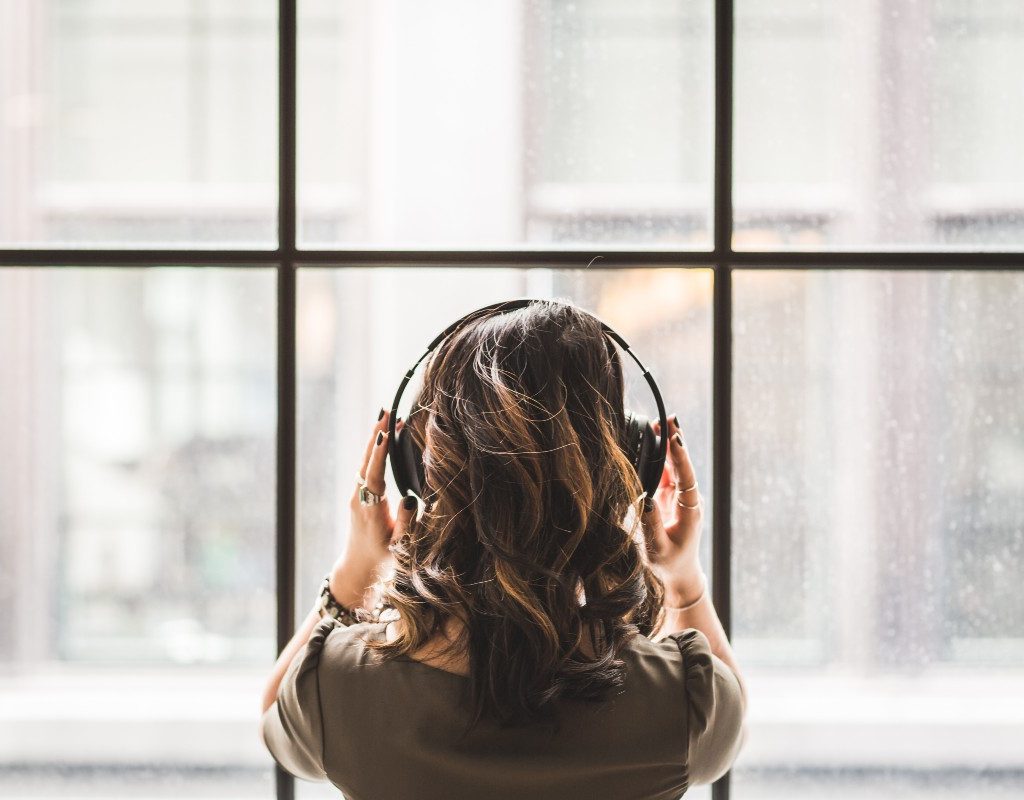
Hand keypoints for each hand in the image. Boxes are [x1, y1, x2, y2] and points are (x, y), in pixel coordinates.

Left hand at [342, 408, 418, 569]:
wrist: (358, 567)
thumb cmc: (382, 558)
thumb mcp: (399, 546)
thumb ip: (406, 524)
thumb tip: (410, 500)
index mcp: (370, 510)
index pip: (374, 476)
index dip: (379, 454)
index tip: (385, 432)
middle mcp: (359, 499)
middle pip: (366, 461)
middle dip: (376, 434)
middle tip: (385, 410)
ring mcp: (357, 495)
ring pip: (365, 461)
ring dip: (375, 438)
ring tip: (386, 416)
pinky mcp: (359, 495)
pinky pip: (366, 467)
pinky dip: (374, 450)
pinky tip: (382, 437)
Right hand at [640, 413, 705, 604]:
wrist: (679, 574)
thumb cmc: (669, 564)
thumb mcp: (658, 548)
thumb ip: (652, 524)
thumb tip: (644, 498)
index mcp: (690, 509)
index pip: (686, 477)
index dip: (680, 456)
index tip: (675, 438)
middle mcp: (688, 498)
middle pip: (682, 465)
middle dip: (675, 441)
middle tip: (669, 418)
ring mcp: (680, 496)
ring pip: (675, 465)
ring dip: (668, 445)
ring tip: (660, 423)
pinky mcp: (670, 496)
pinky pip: (666, 472)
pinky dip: (660, 456)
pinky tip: (653, 440)